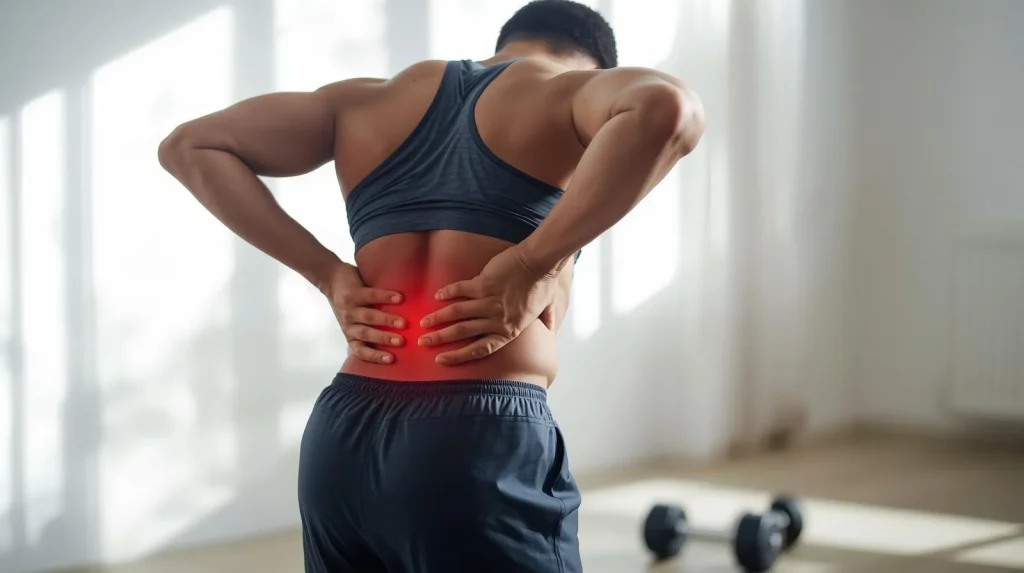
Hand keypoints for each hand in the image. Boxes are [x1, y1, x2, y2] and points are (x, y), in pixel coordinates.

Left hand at [319, 261, 406, 363]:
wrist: (332, 281)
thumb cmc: (351, 306)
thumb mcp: (355, 323)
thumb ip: (370, 331)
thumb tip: (398, 342)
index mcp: (351, 335)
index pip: (361, 351)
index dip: (375, 356)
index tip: (391, 359)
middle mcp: (348, 324)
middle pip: (366, 334)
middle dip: (384, 338)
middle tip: (400, 341)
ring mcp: (349, 308)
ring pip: (368, 316)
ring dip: (387, 320)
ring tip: (403, 323)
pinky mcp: (353, 293)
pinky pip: (371, 296)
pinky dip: (386, 297)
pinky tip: (399, 298)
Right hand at [418, 245, 559, 364]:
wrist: (540, 262)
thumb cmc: (545, 284)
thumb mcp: (548, 307)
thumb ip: (547, 319)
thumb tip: (552, 327)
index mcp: (510, 330)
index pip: (480, 349)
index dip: (459, 356)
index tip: (442, 360)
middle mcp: (496, 319)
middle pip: (462, 333)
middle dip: (440, 338)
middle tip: (423, 341)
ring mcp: (488, 301)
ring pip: (456, 313)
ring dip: (438, 318)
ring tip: (424, 323)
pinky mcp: (482, 284)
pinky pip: (460, 290)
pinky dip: (447, 293)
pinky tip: (437, 296)